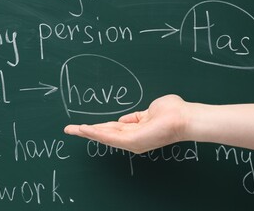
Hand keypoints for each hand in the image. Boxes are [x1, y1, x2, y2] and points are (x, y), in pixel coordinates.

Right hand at [64, 95, 188, 153]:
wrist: (184, 117)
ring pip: (104, 136)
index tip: (84, 125)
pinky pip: (110, 136)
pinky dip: (96, 132)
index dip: (97, 127)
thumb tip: (123, 119)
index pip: (111, 128)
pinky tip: (85, 128)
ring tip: (71, 129)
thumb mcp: (148, 112)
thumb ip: (134, 117)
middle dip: (86, 132)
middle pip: (104, 134)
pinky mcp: (132, 140)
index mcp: (135, 130)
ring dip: (86, 132)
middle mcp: (132, 138)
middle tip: (69, 129)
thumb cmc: (172, 112)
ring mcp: (132, 141)